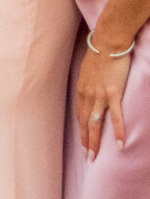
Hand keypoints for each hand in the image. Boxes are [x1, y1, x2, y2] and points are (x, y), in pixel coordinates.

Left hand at [76, 43, 131, 159]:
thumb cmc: (100, 51)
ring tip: (95, 156)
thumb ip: (90, 81)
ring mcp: (100, 96)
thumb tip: (92, 87)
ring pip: (96, 124)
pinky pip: (116, 117)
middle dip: (85, 140)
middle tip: (87, 156)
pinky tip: (119, 144)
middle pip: (85, 123)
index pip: (80, 113)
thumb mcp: (89, 69)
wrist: (108, 42)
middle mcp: (88, 95)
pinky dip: (117, 132)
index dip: (81, 128)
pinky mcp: (114, 94)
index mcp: (82, 89)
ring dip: (95, 141)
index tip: (83, 140)